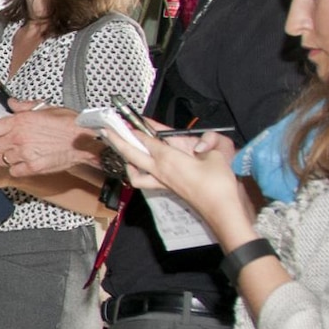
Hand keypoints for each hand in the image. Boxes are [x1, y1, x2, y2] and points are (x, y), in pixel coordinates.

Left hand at [0, 104, 99, 176]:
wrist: (85, 140)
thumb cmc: (69, 124)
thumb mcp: (45, 108)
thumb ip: (24, 106)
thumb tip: (12, 103)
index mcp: (18, 122)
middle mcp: (18, 138)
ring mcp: (24, 154)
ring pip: (0, 160)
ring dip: (4, 157)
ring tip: (15, 153)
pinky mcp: (32, 167)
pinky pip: (13, 170)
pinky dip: (15, 168)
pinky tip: (23, 162)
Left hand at [100, 128, 248, 233]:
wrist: (221, 209)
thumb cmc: (219, 184)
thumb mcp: (219, 155)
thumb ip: (210, 141)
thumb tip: (200, 142)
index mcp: (169, 158)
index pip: (147, 139)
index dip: (136, 127)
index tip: (125, 118)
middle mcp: (160, 170)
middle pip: (131, 153)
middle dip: (118, 141)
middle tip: (107, 130)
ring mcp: (161, 181)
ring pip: (134, 170)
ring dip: (125, 159)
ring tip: (120, 149)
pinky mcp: (166, 188)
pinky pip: (144, 181)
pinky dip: (137, 174)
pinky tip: (137, 167)